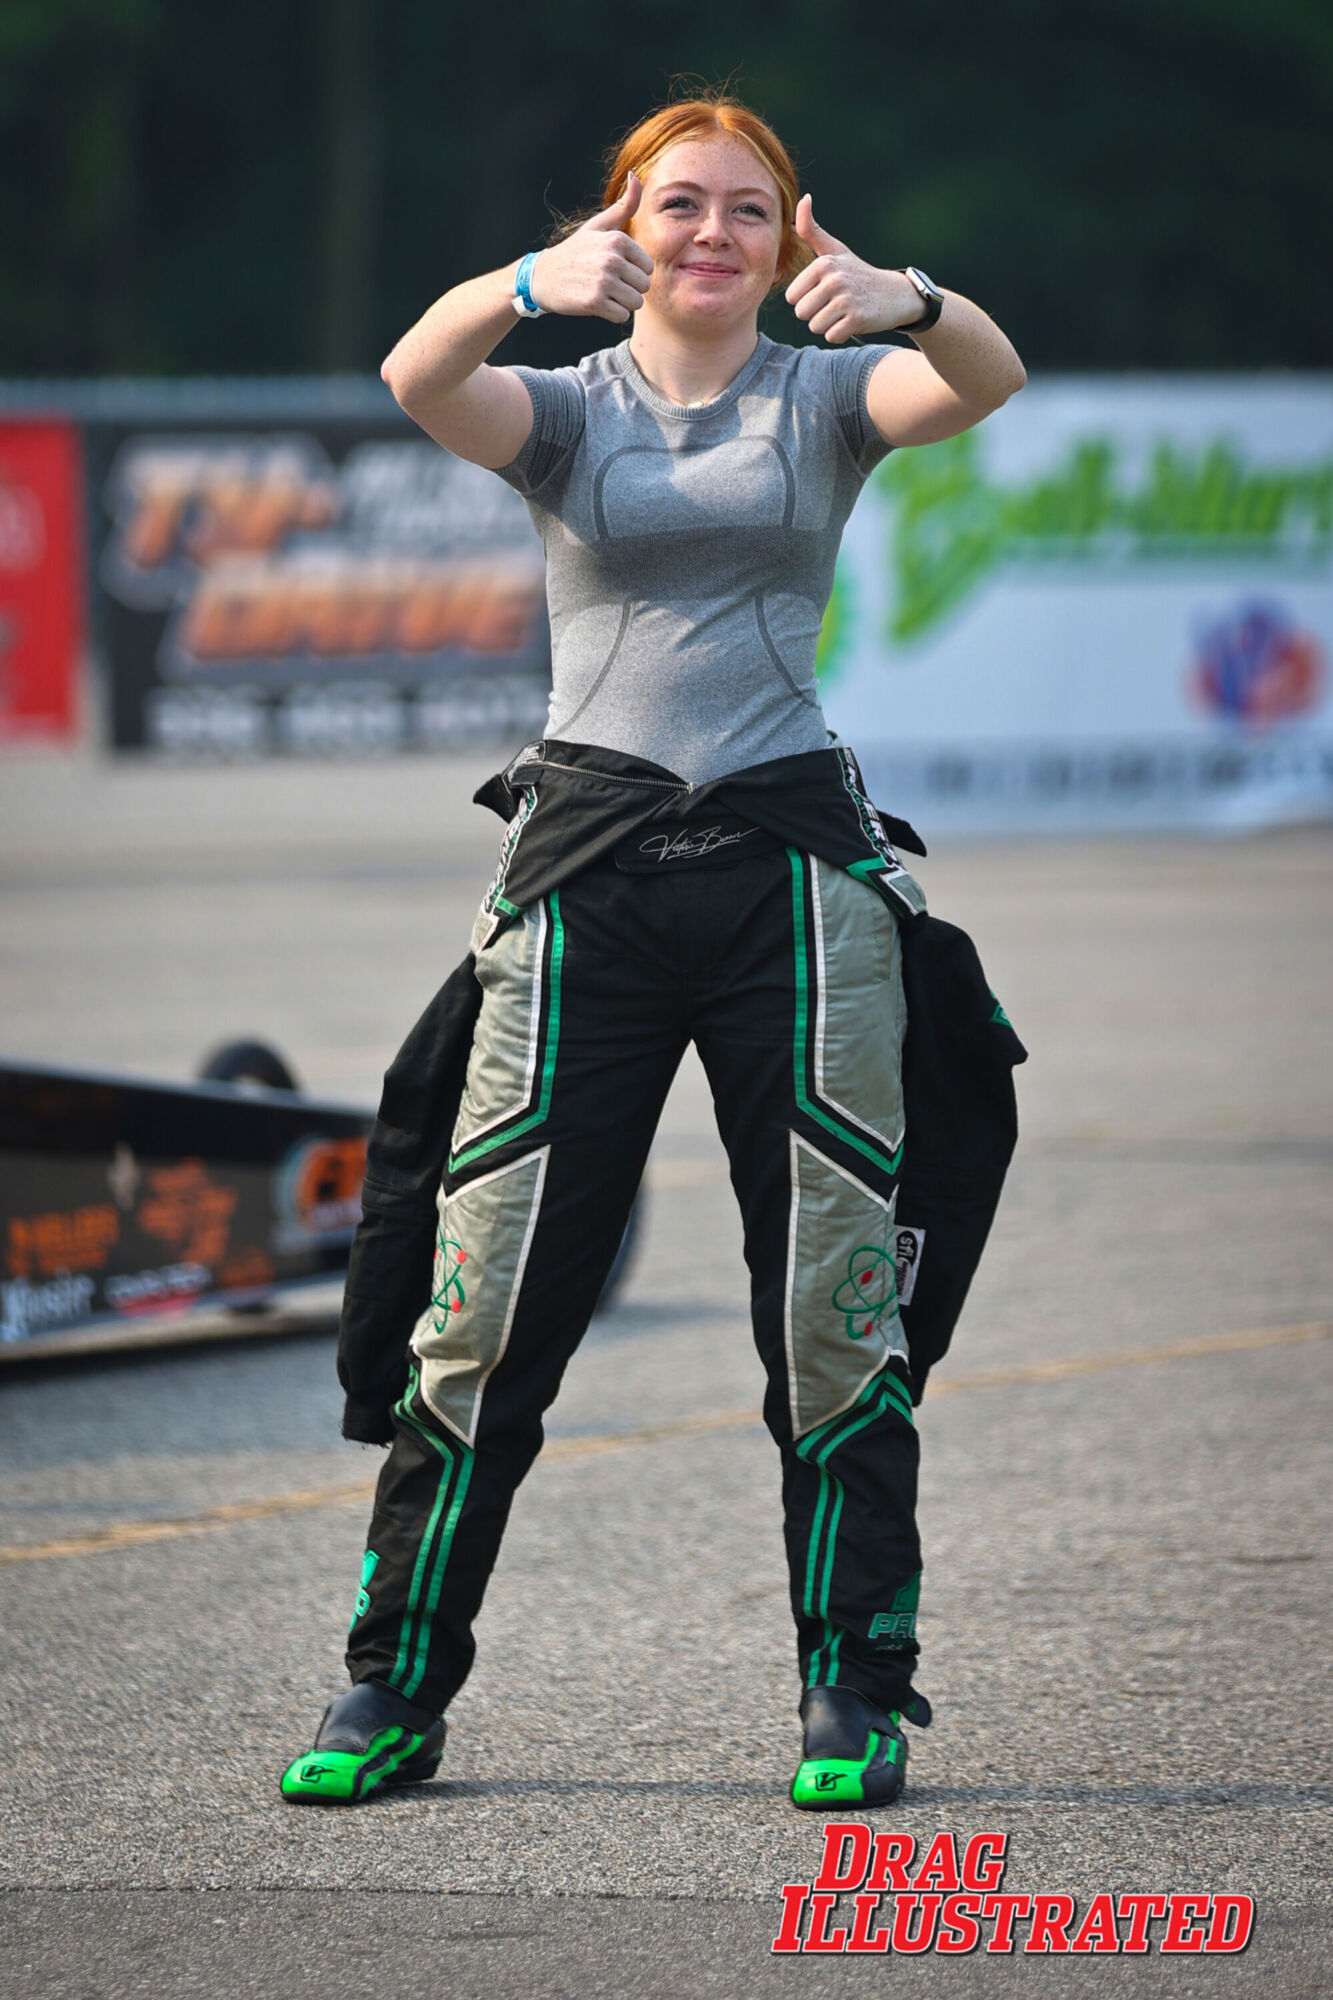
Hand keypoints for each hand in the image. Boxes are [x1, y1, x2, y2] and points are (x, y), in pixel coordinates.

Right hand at [528, 174, 654, 322]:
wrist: (542, 277)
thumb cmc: (574, 252)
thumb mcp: (598, 226)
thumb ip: (623, 206)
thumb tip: (636, 175)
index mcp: (617, 239)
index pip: (648, 267)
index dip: (634, 272)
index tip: (614, 269)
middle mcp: (611, 258)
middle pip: (644, 286)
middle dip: (630, 289)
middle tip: (608, 284)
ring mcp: (603, 281)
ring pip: (635, 303)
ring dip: (622, 303)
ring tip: (604, 293)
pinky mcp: (594, 302)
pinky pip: (622, 316)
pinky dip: (612, 314)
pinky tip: (597, 304)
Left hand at [784, 196, 926, 343]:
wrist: (895, 294)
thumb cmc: (858, 273)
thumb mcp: (835, 250)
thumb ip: (812, 229)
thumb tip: (803, 199)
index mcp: (824, 263)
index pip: (792, 297)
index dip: (806, 299)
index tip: (824, 291)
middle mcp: (835, 278)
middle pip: (801, 313)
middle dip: (816, 314)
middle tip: (835, 303)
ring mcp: (847, 299)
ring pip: (815, 327)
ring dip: (828, 324)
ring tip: (844, 311)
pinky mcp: (857, 318)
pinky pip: (831, 336)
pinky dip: (840, 334)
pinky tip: (853, 320)